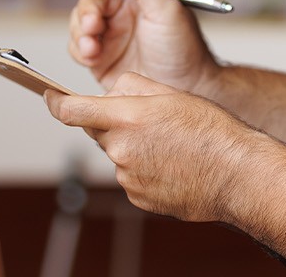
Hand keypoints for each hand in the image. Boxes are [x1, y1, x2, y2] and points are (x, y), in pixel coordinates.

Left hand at [45, 72, 266, 221]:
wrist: (237, 174)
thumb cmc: (211, 130)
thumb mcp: (171, 93)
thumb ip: (132, 87)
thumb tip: (108, 92)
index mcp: (127, 118)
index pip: (72, 110)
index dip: (54, 102)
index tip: (49, 97)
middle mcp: (121, 149)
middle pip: (99, 131)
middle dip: (114, 124)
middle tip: (150, 123)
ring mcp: (128, 177)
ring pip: (118, 155)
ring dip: (134, 148)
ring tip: (171, 147)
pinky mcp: (137, 197)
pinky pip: (131, 177)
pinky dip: (145, 170)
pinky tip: (171, 166)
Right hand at [69, 0, 219, 93]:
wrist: (187, 91)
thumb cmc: (184, 49)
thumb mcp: (167, 9)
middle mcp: (123, 8)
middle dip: (88, 11)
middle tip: (94, 27)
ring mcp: (110, 31)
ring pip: (79, 20)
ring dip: (81, 32)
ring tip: (93, 49)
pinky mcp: (100, 55)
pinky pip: (77, 46)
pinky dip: (79, 50)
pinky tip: (93, 59)